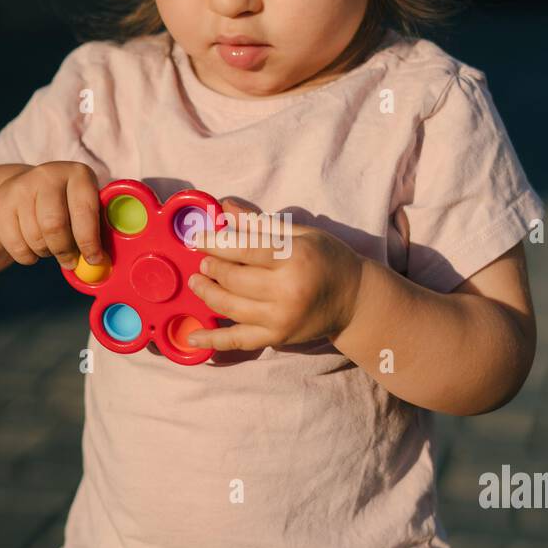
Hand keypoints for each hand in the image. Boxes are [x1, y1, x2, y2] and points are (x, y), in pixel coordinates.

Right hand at [0, 161, 102, 267]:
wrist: (28, 189)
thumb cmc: (67, 205)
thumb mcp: (86, 207)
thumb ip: (95, 229)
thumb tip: (98, 262)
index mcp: (77, 174)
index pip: (84, 211)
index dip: (89, 241)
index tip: (94, 260)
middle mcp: (47, 175)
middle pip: (53, 225)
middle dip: (65, 251)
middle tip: (70, 261)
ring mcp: (20, 187)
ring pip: (34, 238)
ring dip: (46, 252)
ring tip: (51, 248)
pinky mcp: (0, 203)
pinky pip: (15, 245)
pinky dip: (27, 257)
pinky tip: (33, 250)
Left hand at [185, 200, 363, 351]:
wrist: (355, 300)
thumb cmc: (328, 259)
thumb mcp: (301, 234)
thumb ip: (260, 223)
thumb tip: (225, 206)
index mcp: (294, 258)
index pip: (244, 250)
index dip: (214, 244)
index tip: (196, 240)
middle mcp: (287, 290)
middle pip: (234, 279)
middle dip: (211, 269)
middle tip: (201, 262)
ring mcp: (281, 318)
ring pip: (231, 306)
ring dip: (207, 294)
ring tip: (196, 282)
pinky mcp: (277, 337)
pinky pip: (238, 340)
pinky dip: (213, 340)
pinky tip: (192, 337)